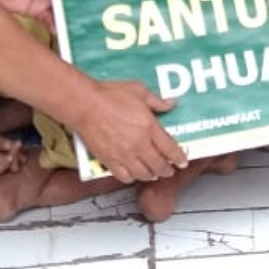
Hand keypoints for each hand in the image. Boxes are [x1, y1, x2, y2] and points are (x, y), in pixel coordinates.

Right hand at [67, 79, 187, 182]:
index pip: (170, 149)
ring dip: (151, 175)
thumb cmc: (108, 96)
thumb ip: (156, 100)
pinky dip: (131, 177)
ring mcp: (124, 154)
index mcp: (149, 128)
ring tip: (154, 174)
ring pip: (143, 174)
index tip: (183, 161)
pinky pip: (124, 176)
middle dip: (167, 170)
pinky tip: (133, 174)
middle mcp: (139, 144)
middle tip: (169, 170)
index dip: (179, 158)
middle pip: (159, 165)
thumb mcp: (139, 91)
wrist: (85, 105)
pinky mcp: (109, 160)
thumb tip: (169, 104)